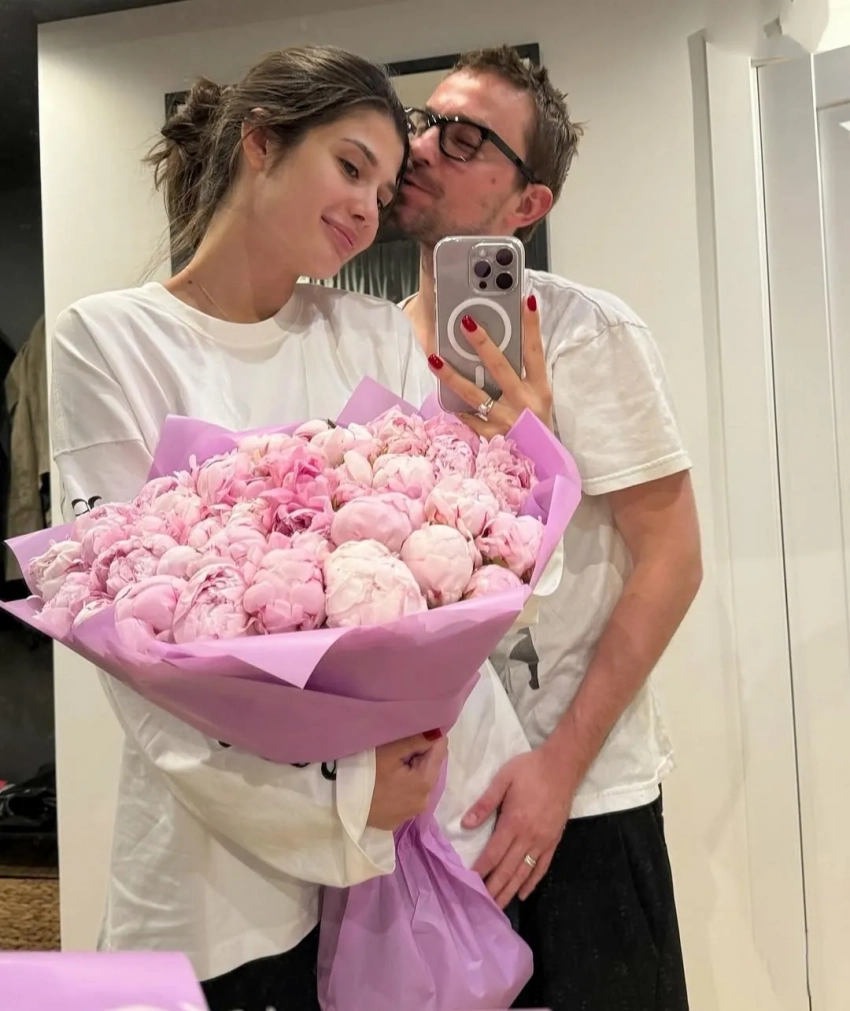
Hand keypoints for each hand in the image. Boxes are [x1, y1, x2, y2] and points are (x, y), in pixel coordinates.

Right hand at [367, 732, 447, 830]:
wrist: (337, 804)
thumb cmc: (364, 773)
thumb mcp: (389, 751)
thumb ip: (417, 739)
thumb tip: (439, 731)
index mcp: (425, 781)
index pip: (440, 749)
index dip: (427, 738)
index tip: (409, 735)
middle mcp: (424, 801)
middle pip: (430, 767)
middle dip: (418, 756)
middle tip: (394, 751)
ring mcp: (410, 813)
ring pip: (418, 782)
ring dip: (409, 772)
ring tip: (387, 769)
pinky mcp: (397, 821)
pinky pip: (407, 796)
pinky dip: (401, 788)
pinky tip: (383, 785)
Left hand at [428, 295, 552, 436]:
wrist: (542, 466)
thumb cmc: (537, 427)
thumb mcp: (539, 400)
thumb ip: (523, 377)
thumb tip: (499, 348)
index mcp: (540, 389)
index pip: (536, 351)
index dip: (532, 326)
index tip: (527, 300)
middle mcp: (524, 402)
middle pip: (500, 367)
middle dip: (482, 343)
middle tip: (465, 322)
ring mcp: (505, 420)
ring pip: (474, 394)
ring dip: (452, 374)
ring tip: (434, 357)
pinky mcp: (491, 437)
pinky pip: (468, 418)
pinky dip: (457, 409)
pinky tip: (443, 399)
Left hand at [462, 746, 574, 907]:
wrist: (562, 766)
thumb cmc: (529, 769)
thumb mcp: (503, 779)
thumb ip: (485, 802)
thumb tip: (465, 824)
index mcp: (514, 822)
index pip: (494, 853)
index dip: (481, 869)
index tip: (468, 883)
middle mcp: (529, 836)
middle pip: (508, 869)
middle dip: (494, 888)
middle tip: (481, 906)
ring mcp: (543, 841)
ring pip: (524, 872)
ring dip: (510, 890)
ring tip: (498, 906)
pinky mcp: (554, 841)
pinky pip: (542, 866)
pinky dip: (532, 882)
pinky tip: (523, 893)